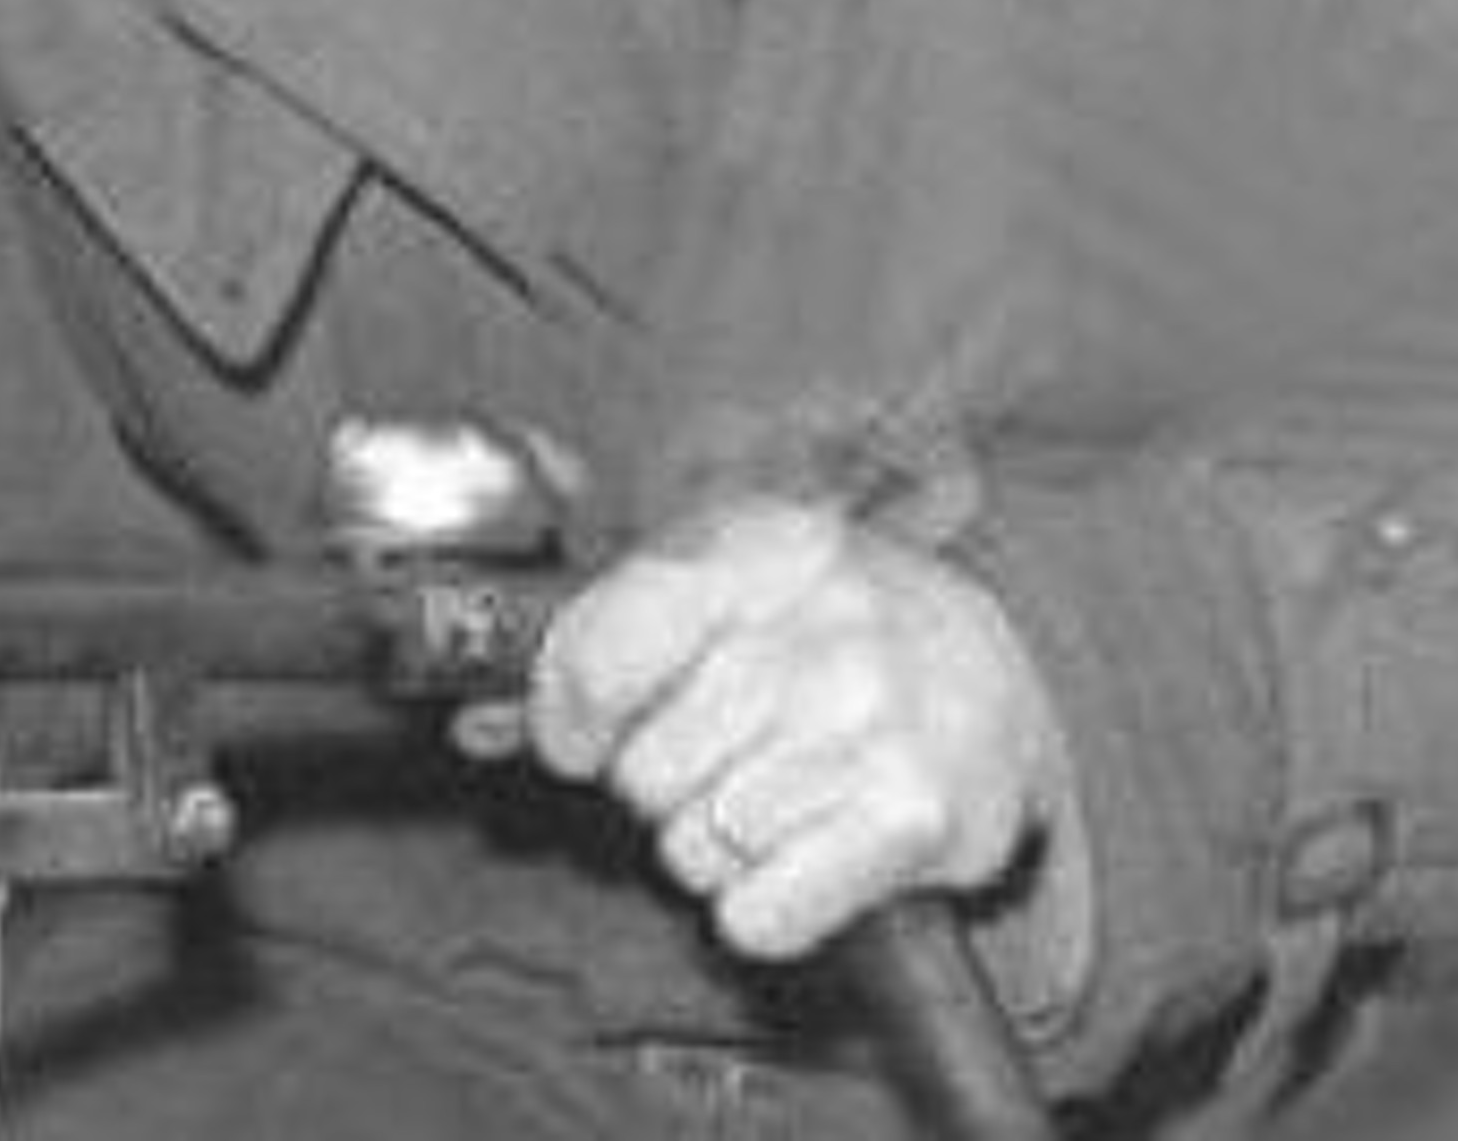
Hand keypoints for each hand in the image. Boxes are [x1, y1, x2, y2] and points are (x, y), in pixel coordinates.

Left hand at [500, 496, 1078, 965]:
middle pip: (645, 769)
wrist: (989, 669)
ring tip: (772, 791)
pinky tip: (805, 848)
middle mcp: (822, 620)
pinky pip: (762, 913)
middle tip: (715, 754)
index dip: (567, 712)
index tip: (578, 734)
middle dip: (658, 781)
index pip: (601, 651)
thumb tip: (468, 716)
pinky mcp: (921, 816)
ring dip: (715, 843)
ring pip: (698, 846)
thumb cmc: (817, 627)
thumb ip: (588, 646)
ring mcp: (877, 716)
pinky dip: (766, 906)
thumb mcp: (713, 591)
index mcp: (755, 543)